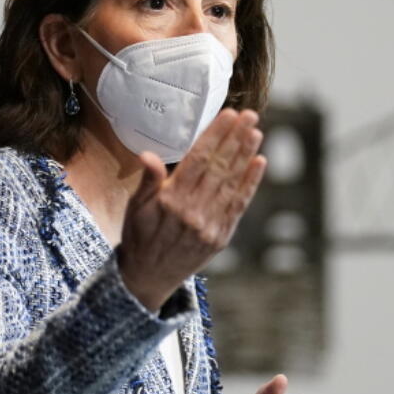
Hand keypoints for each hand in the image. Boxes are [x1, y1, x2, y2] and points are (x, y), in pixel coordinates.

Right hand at [118, 109, 265, 310]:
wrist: (149, 278)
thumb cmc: (140, 236)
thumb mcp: (135, 207)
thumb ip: (147, 181)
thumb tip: (147, 155)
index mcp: (170, 200)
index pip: (198, 160)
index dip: (215, 136)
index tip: (228, 115)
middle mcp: (192, 211)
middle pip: (218, 168)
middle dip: (235, 139)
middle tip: (249, 116)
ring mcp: (209, 225)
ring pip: (231, 183)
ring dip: (245, 155)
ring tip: (255, 133)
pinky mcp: (221, 237)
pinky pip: (238, 206)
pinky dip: (250, 184)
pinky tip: (258, 163)